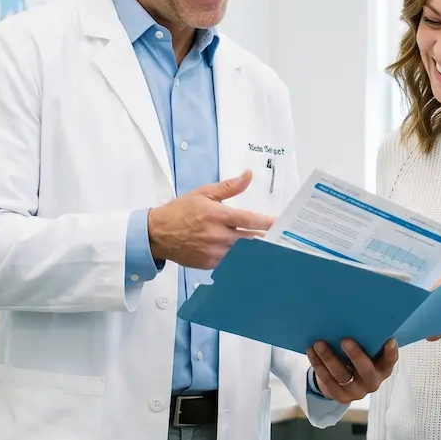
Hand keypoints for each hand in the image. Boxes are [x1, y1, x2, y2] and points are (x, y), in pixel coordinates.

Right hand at [147, 172, 273, 269]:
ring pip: (243, 253)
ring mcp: (214, 252)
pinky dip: (241, 259)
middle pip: (251, 239)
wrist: (158, 234)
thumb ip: (229, 187)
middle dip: (267, 238)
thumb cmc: (180, 211)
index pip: (249, 219)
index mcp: (217, 215)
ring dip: (255, 250)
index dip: (267, 222)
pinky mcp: (210, 264)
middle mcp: (217, 235)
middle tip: (282, 238)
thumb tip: (248, 175)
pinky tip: (251, 257)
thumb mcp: (203, 193)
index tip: (281, 224)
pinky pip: (231, 262)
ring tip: (271, 248)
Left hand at [308, 337, 397, 401]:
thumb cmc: (355, 360)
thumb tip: (358, 319)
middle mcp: (372, 382)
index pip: (389, 361)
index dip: (390, 352)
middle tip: (344, 340)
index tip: (389, 340)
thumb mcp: (365, 352)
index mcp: (382, 369)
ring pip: (341, 375)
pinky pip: (327, 380)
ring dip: (329, 358)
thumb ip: (366, 342)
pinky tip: (311, 352)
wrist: (341, 383)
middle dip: (355, 355)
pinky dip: (318, 365)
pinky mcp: (340, 397)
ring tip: (318, 343)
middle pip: (365, 370)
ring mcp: (356, 392)